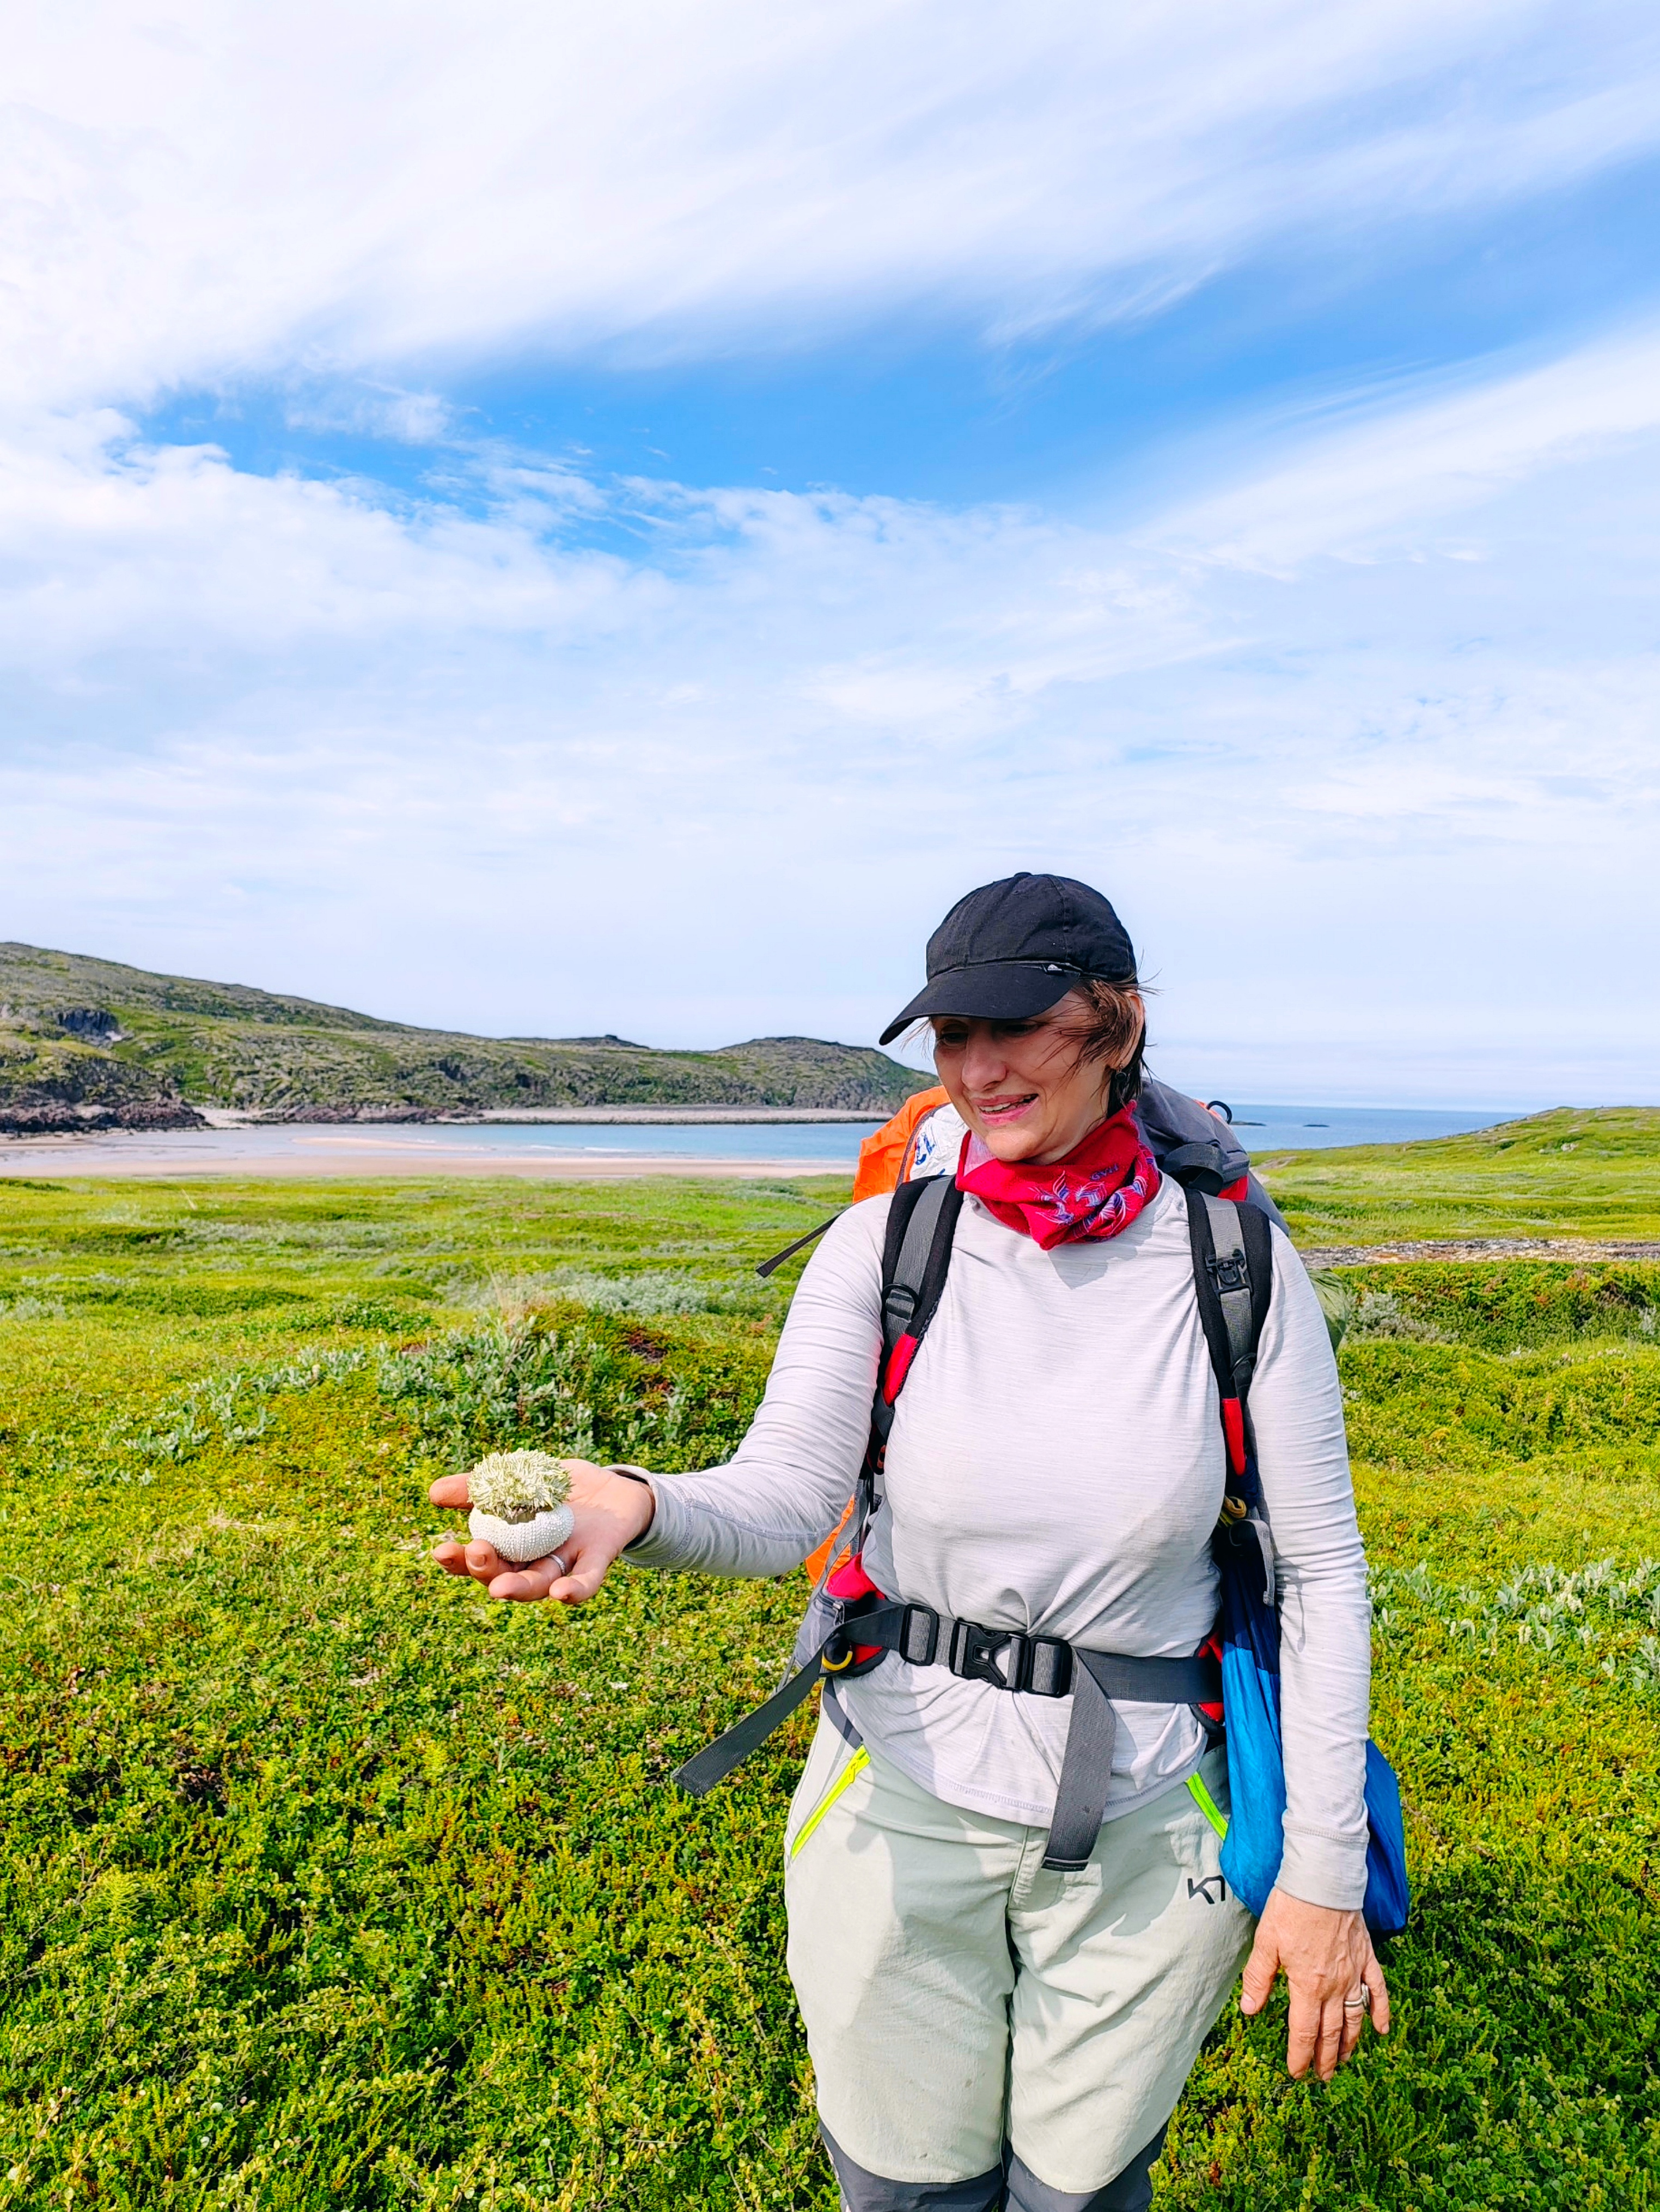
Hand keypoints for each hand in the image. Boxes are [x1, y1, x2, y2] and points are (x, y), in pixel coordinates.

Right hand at [429, 1460, 654, 1604]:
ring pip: (539, 1584)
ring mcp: (565, 1562)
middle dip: (486, 1570)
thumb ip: (482, 1487)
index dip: (459, 1560)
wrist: (615, 1488)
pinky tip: (561, 1594)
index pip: (480, 1560)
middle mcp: (535, 1560)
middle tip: (476, 1555)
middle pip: (505, 1575)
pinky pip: (586, 1581)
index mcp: (512, 1544)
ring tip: (500, 1589)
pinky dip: (574, 1590)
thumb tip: (434, 1493)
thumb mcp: (519, 1479)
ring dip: (519, 1588)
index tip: (441, 1551)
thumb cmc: (560, 1490)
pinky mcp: (597, 1559)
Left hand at [1240, 1888, 1390, 2079]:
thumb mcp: (1265, 1943)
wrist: (1323, 1879)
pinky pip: (1377, 1990)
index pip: (1304, 2032)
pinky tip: (1381, 2029)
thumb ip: (1259, 1979)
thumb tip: (1249, 2010)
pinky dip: (1380, 2011)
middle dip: (1325, 2058)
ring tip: (1344, 2061)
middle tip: (1322, 2077)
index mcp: (1307, 1985)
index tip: (1297, 2073)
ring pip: (1354, 2018)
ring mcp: (1353, 1973)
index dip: (1300, 2056)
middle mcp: (1334, 1986)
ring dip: (1349, 2042)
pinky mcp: (1366, 1957)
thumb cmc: (1291, 1908)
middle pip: (1331, 2032)